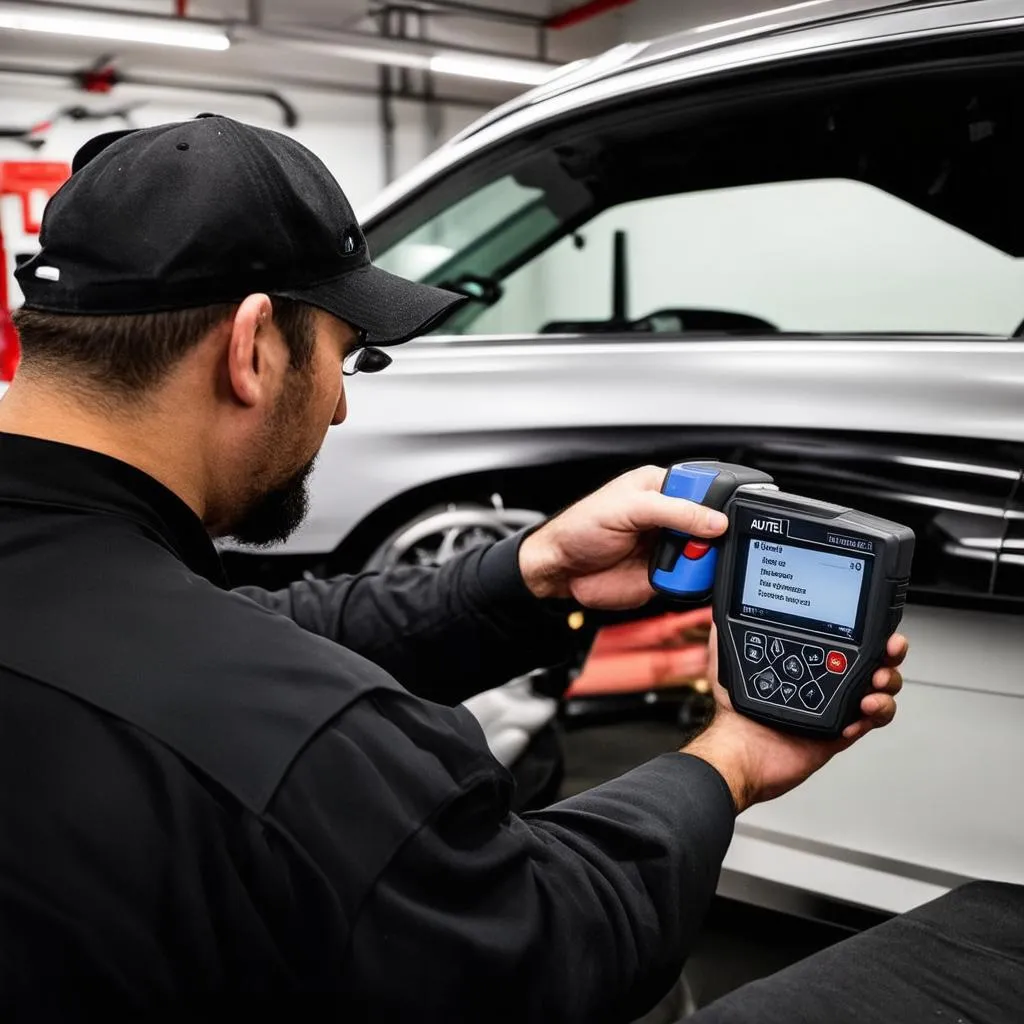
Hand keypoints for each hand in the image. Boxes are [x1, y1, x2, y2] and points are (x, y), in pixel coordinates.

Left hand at [518, 466, 727, 607]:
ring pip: (707, 554)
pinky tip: (673, 576)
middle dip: (710, 536)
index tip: (717, 518)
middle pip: (713, 524)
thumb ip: (673, 511)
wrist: (561, 569)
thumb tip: (714, 520)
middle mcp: (669, 516)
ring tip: (674, 560)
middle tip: (691, 543)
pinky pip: (693, 580)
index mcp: (660, 487)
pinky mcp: (666, 574)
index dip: (716, 502)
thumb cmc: (580, 528)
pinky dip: (690, 581)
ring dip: (699, 561)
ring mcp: (669, 546)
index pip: (705, 487)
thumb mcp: (627, 508)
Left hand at [685, 629, 908, 811]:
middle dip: (887, 655)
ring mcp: (836, 704)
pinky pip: (872, 721)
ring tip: (871, 691)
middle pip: (872, 661)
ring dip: (886, 686)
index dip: (866, 631)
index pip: (845, 638)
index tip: (876, 627)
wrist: (742, 750)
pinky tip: (856, 716)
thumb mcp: (726, 659)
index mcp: (806, 659)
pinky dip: (874, 716)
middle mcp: (825, 679)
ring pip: (880, 690)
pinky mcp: (842, 731)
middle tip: (888, 653)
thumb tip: (721, 605)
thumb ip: (726, 629)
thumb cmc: (733, 710)